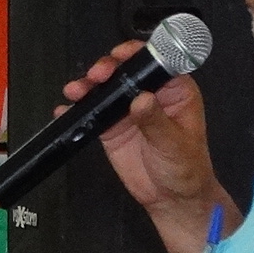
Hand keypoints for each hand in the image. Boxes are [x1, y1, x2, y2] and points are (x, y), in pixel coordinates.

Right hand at [63, 39, 221, 219]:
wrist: (171, 198)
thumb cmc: (186, 169)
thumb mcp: (174, 144)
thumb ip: (156, 121)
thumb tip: (141, 99)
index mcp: (175, 92)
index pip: (157, 63)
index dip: (139, 54)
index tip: (123, 54)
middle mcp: (150, 95)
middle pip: (126, 70)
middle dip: (109, 67)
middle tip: (98, 75)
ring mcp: (129, 110)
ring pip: (106, 88)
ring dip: (89, 85)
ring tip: (77, 89)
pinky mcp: (112, 127)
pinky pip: (93, 112)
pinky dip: (78, 109)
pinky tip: (67, 109)